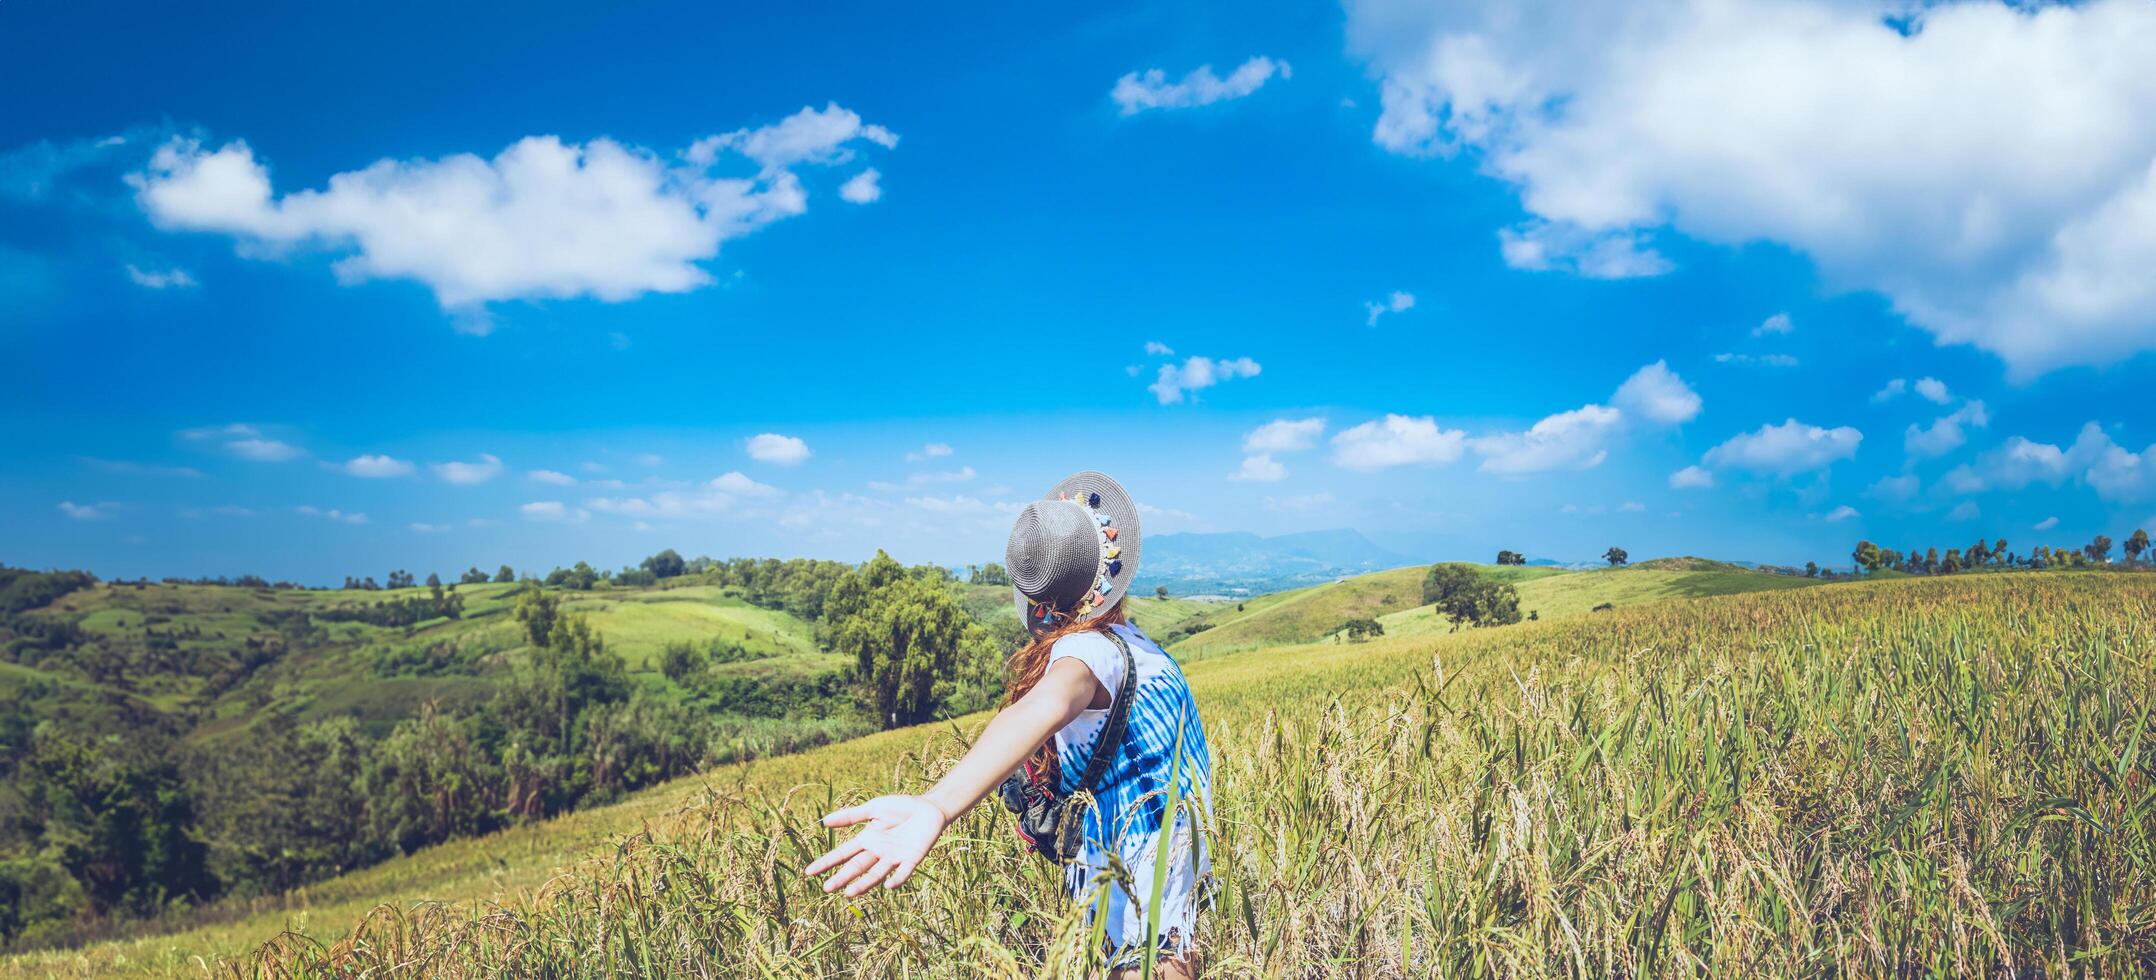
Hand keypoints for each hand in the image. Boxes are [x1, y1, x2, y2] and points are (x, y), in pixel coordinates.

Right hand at [804, 795, 946, 895]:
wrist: (929, 808)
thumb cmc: (901, 807)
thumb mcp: (873, 809)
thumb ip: (851, 816)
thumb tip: (824, 822)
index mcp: (867, 840)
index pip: (843, 853)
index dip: (827, 862)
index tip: (809, 872)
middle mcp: (878, 852)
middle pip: (857, 867)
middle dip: (842, 877)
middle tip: (827, 888)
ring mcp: (894, 857)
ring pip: (876, 873)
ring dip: (864, 883)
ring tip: (850, 893)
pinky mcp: (912, 859)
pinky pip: (903, 872)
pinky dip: (897, 879)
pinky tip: (888, 886)